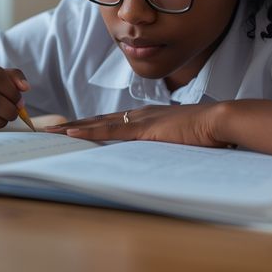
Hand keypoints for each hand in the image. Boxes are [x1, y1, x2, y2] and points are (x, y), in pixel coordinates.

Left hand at [45, 103, 229, 147]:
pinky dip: (89, 131)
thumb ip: (170, 145)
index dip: (93, 125)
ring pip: (99, 123)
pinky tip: (72, 133)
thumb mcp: (183, 140)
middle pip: (100, 120)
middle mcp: (141, 115)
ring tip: (52, 131)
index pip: (114, 121)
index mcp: (150, 117)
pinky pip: (110, 130)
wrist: (219, 122)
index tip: (74, 129)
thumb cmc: (208, 133)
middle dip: (75, 124)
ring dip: (74, 127)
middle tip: (52, 128)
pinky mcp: (143, 129)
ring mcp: (141, 120)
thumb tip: (164, 156)